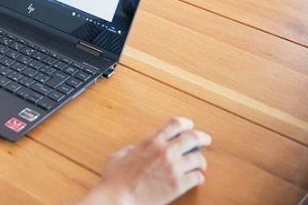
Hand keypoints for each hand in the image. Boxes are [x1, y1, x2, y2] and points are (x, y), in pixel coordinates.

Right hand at [80, 117, 210, 204]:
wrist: (119, 197)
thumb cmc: (115, 179)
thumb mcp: (119, 155)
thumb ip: (131, 149)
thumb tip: (136, 149)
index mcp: (151, 141)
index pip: (175, 124)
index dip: (186, 123)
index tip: (189, 126)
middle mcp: (165, 151)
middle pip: (193, 137)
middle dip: (202, 138)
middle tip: (205, 140)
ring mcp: (173, 168)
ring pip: (199, 158)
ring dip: (201, 161)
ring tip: (200, 164)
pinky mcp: (178, 185)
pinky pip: (198, 177)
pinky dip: (199, 177)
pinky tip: (196, 178)